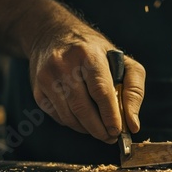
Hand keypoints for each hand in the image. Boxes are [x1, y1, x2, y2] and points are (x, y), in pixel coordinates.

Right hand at [29, 27, 144, 143]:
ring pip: (69, 117)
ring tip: (100, 131)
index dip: (110, 115)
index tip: (119, 131)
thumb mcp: (121, 60)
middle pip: (83, 108)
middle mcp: (64, 65)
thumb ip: (134, 89)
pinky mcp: (38, 89)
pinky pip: (58, 116)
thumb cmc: (94, 51)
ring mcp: (47, 77)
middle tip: (111, 137)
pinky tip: (83, 120)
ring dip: (87, 129)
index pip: (101, 92)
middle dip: (100, 129)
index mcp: (88, 55)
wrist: (51, 34)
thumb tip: (132, 124)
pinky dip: (73, 124)